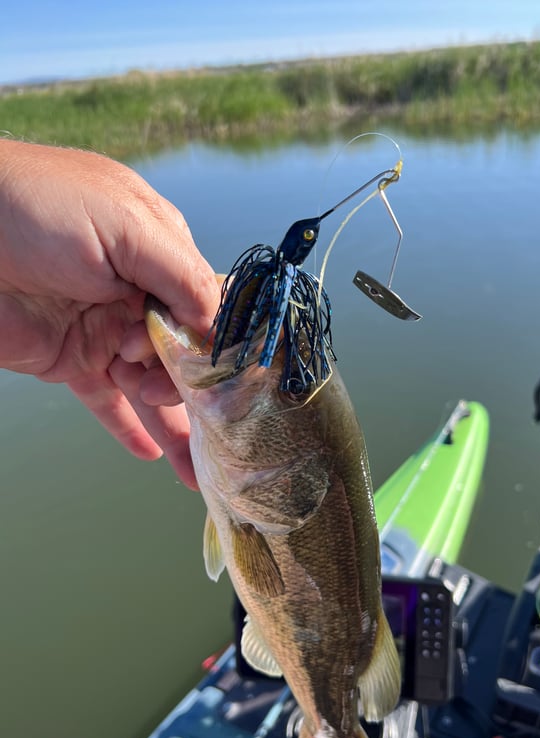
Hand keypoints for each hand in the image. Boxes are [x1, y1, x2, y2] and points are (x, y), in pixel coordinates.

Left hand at [0, 140, 219, 487]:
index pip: (210, 305)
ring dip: (172, 416)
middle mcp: (139, 295)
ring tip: (174, 434)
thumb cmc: (36, 207)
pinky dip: (130, 428)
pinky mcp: (72, 361)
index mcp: (160, 253)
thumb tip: (221, 325)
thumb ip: (181, 274)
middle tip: (172, 394)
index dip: (222, 342)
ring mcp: (106, 330)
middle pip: (187, 353)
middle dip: (191, 383)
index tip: (232, 378)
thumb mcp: (125, 226)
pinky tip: (155, 456)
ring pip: (154, 384)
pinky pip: (107, 402)